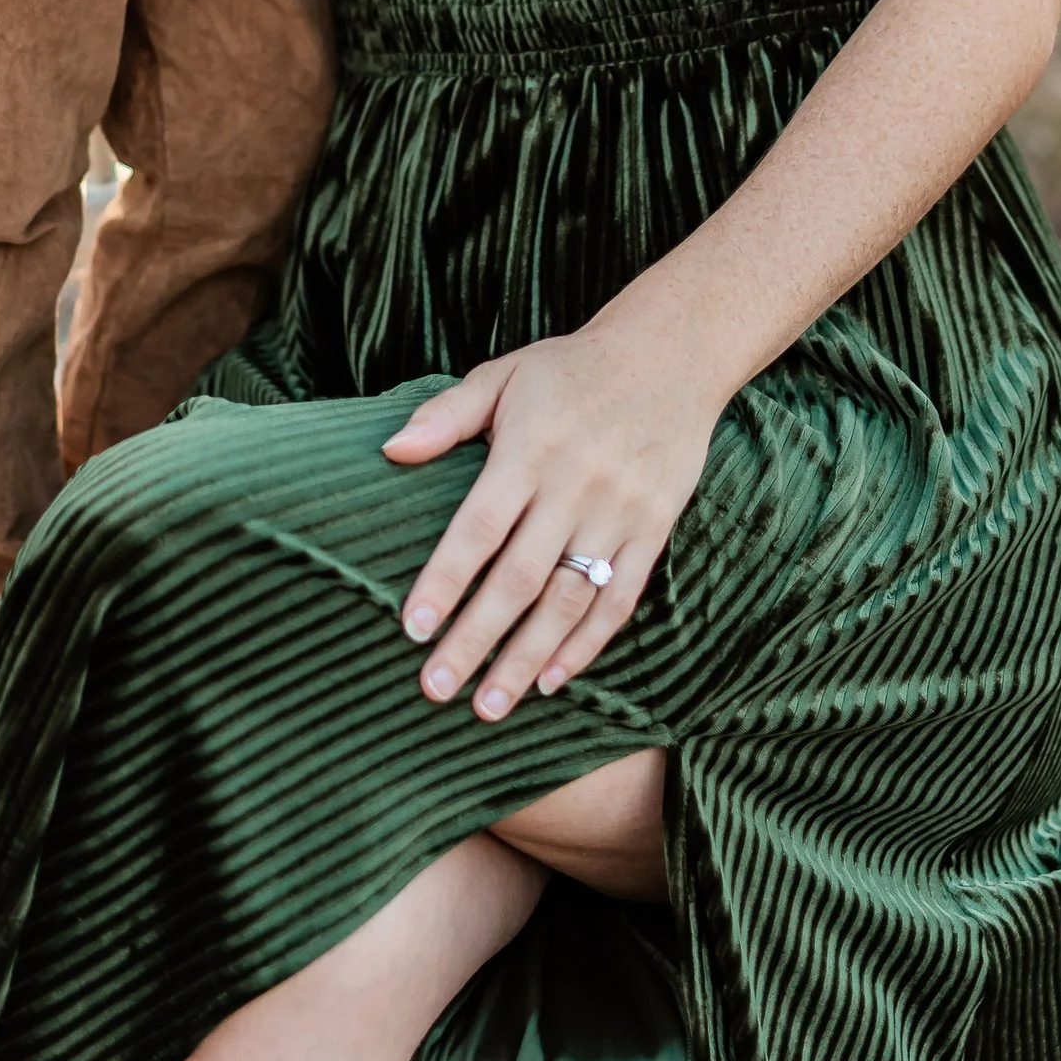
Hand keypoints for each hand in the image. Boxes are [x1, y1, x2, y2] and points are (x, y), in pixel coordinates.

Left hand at [382, 318, 723, 720]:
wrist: (671, 355)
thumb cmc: (570, 369)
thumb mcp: (504, 375)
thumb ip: (447, 416)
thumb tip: (389, 451)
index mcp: (530, 448)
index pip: (479, 528)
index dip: (445, 581)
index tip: (411, 629)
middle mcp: (575, 486)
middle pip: (519, 578)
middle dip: (476, 639)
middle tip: (436, 688)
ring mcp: (619, 512)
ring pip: (569, 600)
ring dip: (528, 657)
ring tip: (490, 705)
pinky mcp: (654, 530)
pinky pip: (620, 599)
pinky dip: (587, 644)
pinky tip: (552, 680)